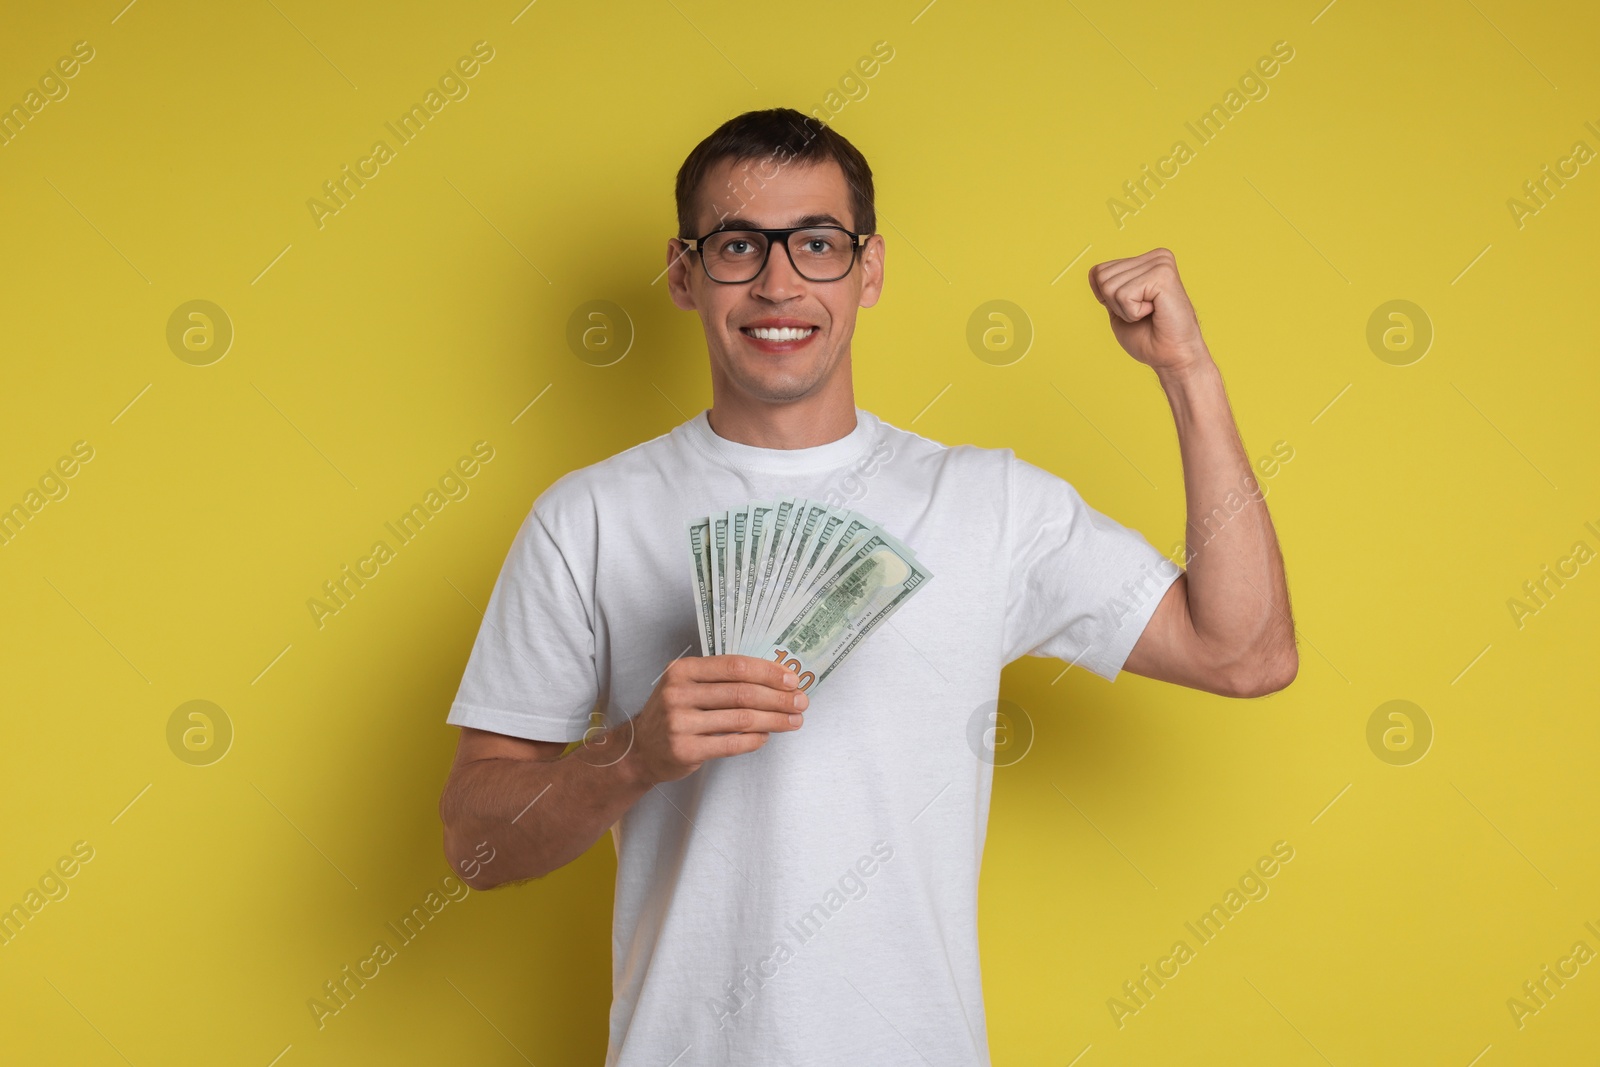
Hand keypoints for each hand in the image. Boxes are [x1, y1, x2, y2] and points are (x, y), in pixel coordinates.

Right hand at [622, 655, 806, 785]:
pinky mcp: (685, 750)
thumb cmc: (674, 713)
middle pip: (742, 693)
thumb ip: (722, 680)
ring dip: (774, 720)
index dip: (768, 672)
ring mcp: (680, 723)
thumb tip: (775, 679)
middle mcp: (679, 693)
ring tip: (794, 721)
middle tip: (801, 702)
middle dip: (778, 698)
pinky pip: (732, 744)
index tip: (792, 679)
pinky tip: (767, 736)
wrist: (640, 749)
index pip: (735, 666)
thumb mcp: (687, 685)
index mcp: (683, 670)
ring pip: (741, 719)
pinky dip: (755, 740)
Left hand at [1087, 248, 1210, 374]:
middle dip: (1115, 304)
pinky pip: (1124, 295)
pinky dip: (1133, 312)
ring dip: (1125, 310)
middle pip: (1102, 277)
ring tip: (1149, 313)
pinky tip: (1154, 312)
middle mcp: (1156, 257)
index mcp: (1147, 260)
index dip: (1107, 299)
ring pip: (1110, 286)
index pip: (1098, 271)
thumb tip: (1093, 272)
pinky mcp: (1163, 275)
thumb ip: (1108, 289)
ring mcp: (1160, 263)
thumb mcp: (1119, 308)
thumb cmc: (1149, 338)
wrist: (1172, 357)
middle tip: (1142, 314)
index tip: (1134, 309)